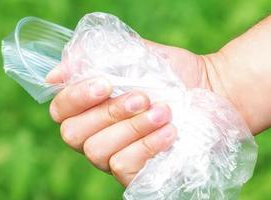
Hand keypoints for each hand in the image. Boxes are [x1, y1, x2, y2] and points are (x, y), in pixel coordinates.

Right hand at [46, 39, 212, 185]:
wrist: (214, 91)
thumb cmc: (173, 73)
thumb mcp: (136, 54)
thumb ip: (95, 58)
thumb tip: (55, 73)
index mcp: (88, 106)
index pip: (59, 109)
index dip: (75, 98)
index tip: (105, 84)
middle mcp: (94, 134)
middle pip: (73, 134)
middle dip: (108, 113)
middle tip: (142, 97)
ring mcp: (112, 157)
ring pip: (97, 151)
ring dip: (132, 129)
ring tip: (164, 112)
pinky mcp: (134, 175)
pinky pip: (123, 167)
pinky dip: (146, 147)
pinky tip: (169, 133)